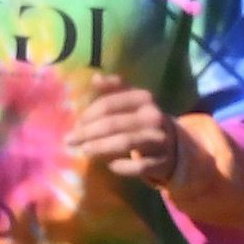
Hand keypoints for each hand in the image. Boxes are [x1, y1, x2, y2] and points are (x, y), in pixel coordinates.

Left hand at [66, 75, 180, 182]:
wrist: (172, 147)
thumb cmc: (141, 122)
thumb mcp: (131, 102)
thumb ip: (113, 89)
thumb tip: (95, 77)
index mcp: (143, 98)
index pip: (109, 103)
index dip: (88, 114)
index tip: (76, 124)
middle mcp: (153, 116)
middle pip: (113, 123)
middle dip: (88, 132)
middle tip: (70, 140)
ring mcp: (159, 139)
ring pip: (125, 142)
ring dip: (100, 147)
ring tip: (84, 151)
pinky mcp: (161, 162)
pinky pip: (137, 166)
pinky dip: (121, 166)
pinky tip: (110, 165)